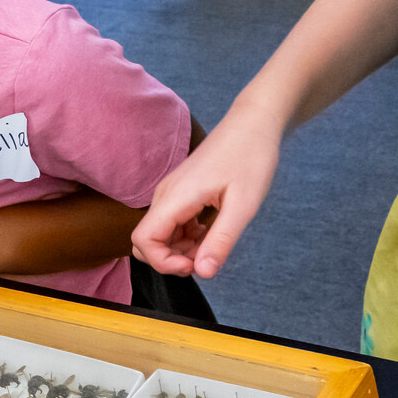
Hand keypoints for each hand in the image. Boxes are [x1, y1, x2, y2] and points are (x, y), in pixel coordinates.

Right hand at [131, 108, 281, 278]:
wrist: (253, 125)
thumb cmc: (250, 158)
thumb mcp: (243, 206)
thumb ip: (221, 241)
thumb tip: (203, 273)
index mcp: (175, 197)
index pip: (143, 241)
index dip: (163, 263)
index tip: (195, 265)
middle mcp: (166, 195)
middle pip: (146, 241)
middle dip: (170, 259)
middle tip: (205, 258)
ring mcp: (172, 193)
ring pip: (159, 234)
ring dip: (180, 249)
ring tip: (213, 244)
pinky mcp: (181, 192)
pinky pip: (172, 224)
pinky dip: (187, 237)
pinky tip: (211, 232)